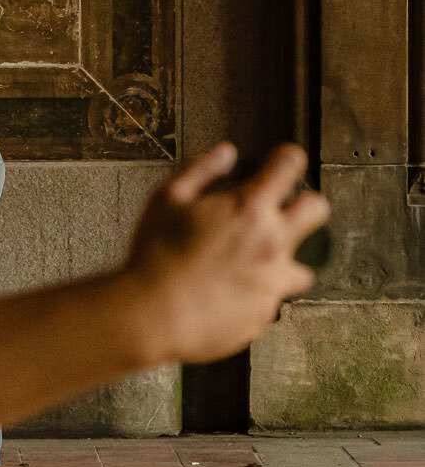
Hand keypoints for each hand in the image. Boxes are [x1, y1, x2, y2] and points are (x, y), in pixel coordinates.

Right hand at [124, 142, 328, 364]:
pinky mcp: (263, 312)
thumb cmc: (153, 255)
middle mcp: (271, 241)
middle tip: (281, 214)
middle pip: (316, 210)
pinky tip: (224, 295)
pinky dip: (253, 297)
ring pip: (302, 268)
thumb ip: (202, 171)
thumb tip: (227, 153)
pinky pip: (269, 301)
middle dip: (304, 206)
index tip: (280, 163)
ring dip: (280, 264)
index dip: (286, 159)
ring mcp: (272, 280)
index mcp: (248, 207)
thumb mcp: (166, 199)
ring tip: (248, 269)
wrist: (150, 313)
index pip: (288, 165)